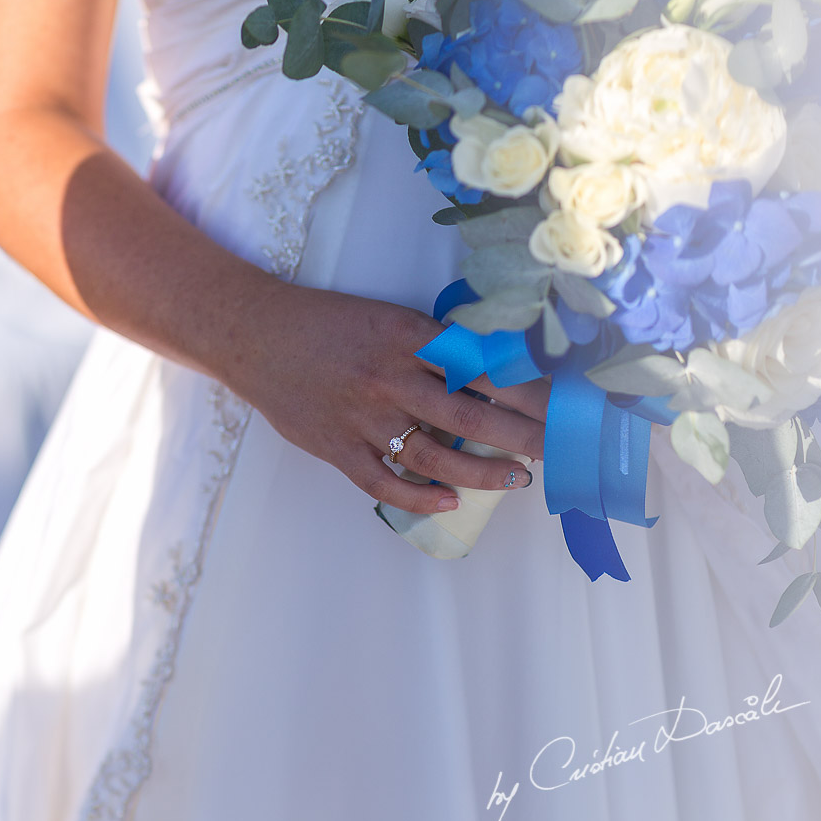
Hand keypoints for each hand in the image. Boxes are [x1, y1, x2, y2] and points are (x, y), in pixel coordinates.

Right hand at [222, 282, 550, 514]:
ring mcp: (362, 418)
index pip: (483, 368)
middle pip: (472, 416)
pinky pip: (384, 482)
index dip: (530, 390)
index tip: (566, 404)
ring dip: (483, 472)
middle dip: (524, 437)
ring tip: (519, 478)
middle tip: (559, 449)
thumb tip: (493, 371)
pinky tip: (450, 501)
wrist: (255, 335)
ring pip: (435, 456)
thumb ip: (433, 346)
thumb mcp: (387, 319)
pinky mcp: (337, 447)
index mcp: (407, 337)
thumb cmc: (325, 324)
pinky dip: (420, 497)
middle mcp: (389, 379)